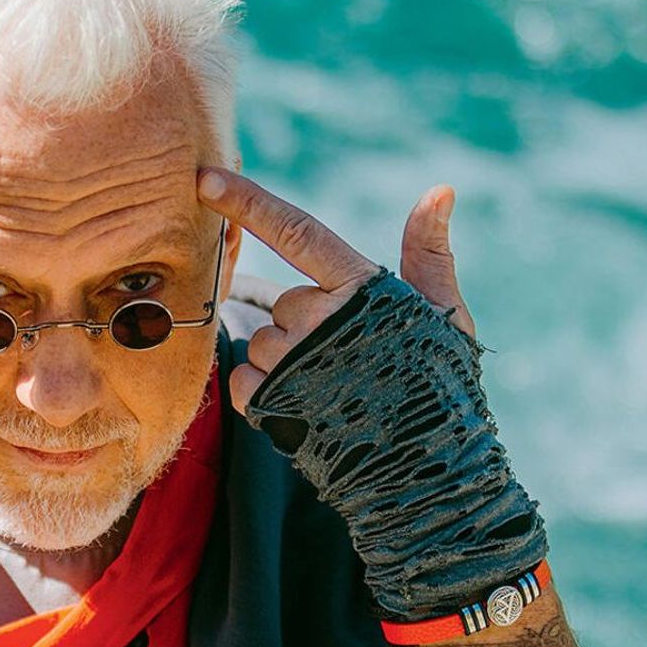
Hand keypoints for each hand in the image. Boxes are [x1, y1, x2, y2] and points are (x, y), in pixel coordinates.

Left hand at [194, 167, 474, 414]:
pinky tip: (306, 407)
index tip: (204, 179)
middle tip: (349, 359)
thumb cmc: (439, 383)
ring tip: (333, 388)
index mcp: (359, 287)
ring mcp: (292, 361)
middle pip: (286, 305)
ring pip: (264, 344)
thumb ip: (428, 251)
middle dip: (306, 327)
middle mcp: (321, 319)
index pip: (295, 230)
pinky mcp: (271, 400)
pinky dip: (264, 393)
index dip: (247, 201)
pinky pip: (245, 381)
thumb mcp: (443, 312)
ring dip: (286, 363)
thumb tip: (439, 190)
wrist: (426, 467)